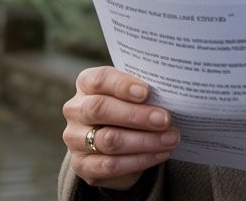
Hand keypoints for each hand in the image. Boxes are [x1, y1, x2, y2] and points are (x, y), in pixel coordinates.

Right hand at [62, 66, 180, 189]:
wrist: (114, 145)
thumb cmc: (128, 109)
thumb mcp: (132, 96)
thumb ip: (143, 93)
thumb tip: (169, 97)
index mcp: (86, 84)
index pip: (99, 80)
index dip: (122, 85)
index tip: (146, 92)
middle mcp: (75, 110)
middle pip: (100, 109)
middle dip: (136, 115)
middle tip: (164, 119)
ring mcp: (74, 139)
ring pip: (108, 140)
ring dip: (144, 141)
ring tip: (170, 139)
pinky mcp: (81, 165)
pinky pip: (110, 165)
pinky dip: (139, 160)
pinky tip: (160, 154)